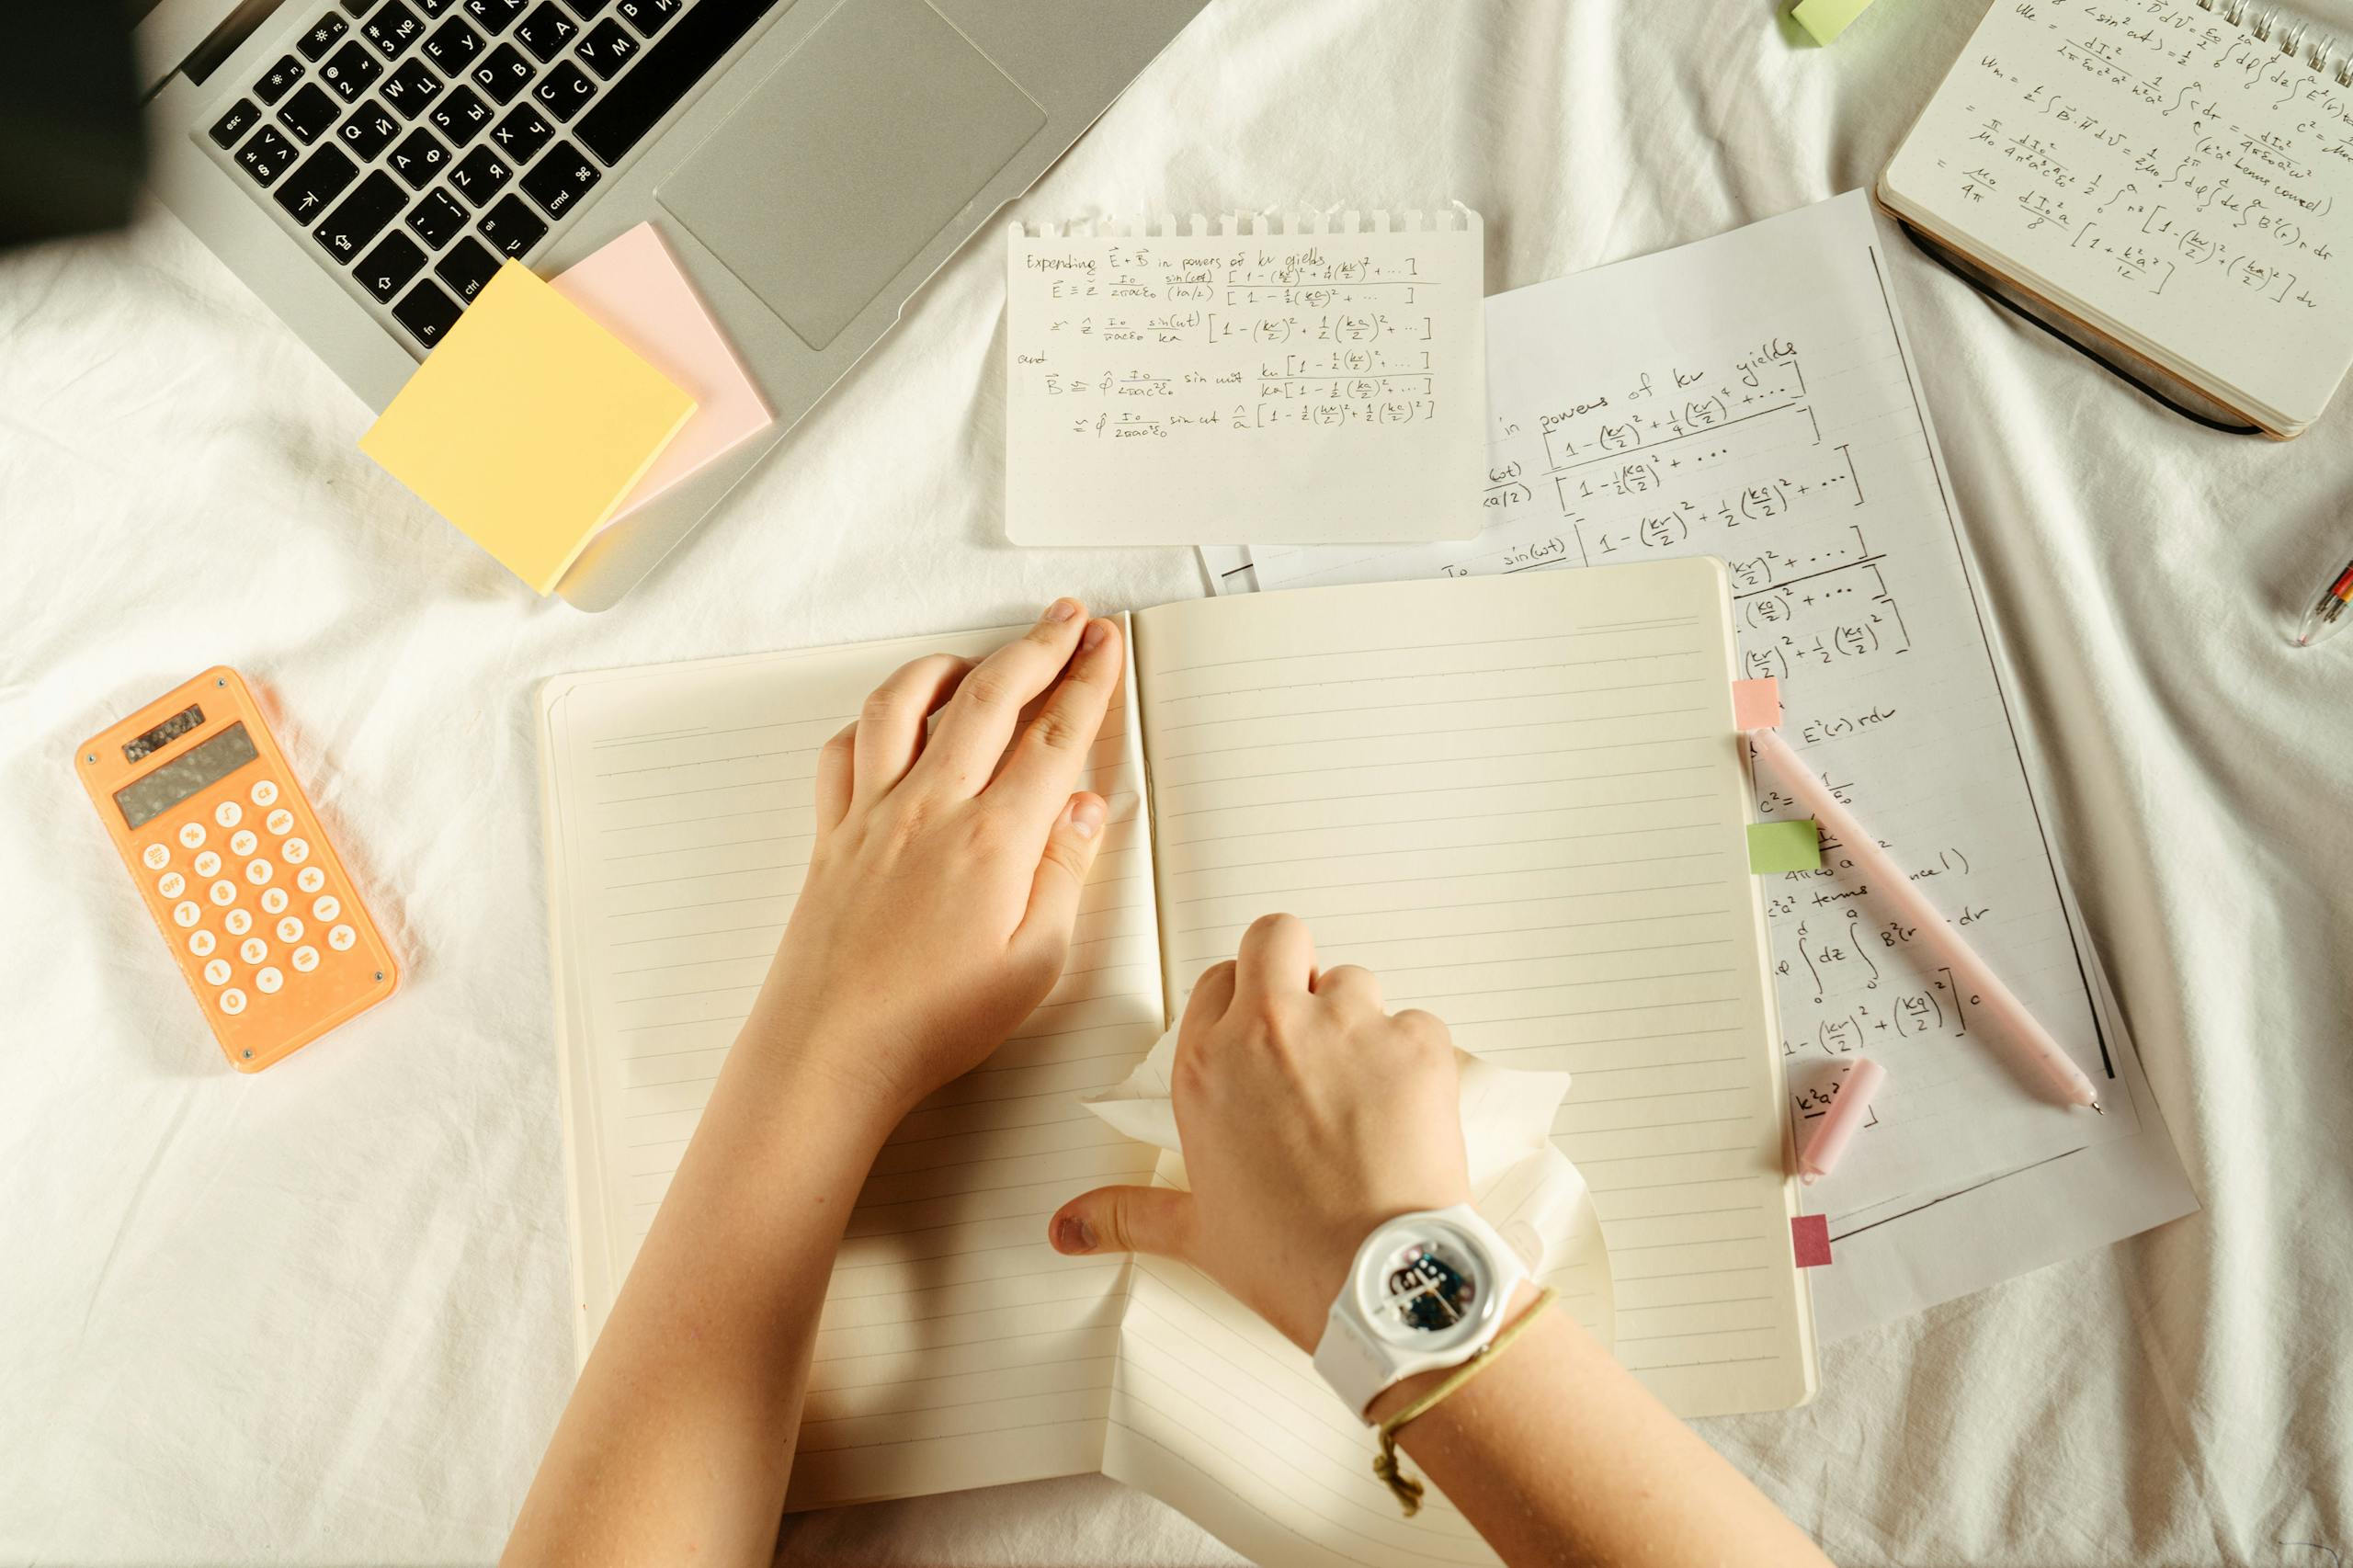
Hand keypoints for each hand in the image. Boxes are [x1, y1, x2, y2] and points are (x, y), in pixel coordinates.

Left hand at [738, 599, 1125, 1127]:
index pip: (1054, 737)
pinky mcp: (833, 835)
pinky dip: (872, 719)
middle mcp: (929, 809)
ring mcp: (873, 815)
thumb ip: (1063, 873)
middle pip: (991, 697)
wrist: (830, 1052)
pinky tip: (893, 718)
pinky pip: (845, 749)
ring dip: (952, 664)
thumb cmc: (931, 1024)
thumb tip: (1083, 807)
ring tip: (981, 655)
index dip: (1086, 682)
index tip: (1104, 646)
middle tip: (1070, 619)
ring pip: (907, 704)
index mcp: (992, 840)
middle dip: (1037, 647)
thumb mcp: (1034, 964)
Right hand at [1048, 913, 1471, 1349]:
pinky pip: (1418, 1022)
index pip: (1216, 979)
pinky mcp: (1414, 1042)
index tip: (1255, 1038)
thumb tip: (1066, 1227)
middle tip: (1309, 1028)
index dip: (1240, 1001)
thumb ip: (1126, 1215)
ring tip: (1363, 1090)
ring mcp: (1347, 1028)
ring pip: (1355, 980)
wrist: (1380, 1283)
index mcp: (1207, 1065)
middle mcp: (1271, 1029)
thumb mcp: (1197, 1233)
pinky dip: (1415, 1058)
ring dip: (1359, 1021)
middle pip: (1277, 936)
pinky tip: (1407, 1112)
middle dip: (1293, 966)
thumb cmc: (1289, 1259)